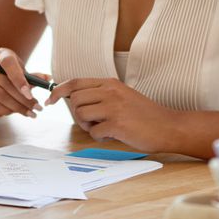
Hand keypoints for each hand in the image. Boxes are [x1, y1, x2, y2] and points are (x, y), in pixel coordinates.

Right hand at [0, 47, 44, 118]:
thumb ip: (32, 76)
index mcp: (1, 55)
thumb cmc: (8, 74)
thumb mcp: (20, 71)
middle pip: (6, 85)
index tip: (30, 94)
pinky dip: (5, 111)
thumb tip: (48, 79)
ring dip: (17, 108)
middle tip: (37, 109)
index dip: (20, 79)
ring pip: (0, 98)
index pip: (9, 64)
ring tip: (29, 113)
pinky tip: (13, 112)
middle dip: (24, 100)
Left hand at [47, 78, 174, 151]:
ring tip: (104, 128)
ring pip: (81, 115)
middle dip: (78, 114)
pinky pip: (93, 132)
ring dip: (87, 126)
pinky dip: (100, 137)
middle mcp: (110, 92)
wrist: (168, 126)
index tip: (50, 99)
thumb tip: (75, 101)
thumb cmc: (145, 114)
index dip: (58, 90)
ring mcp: (113, 107)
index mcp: (111, 83)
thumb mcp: (123, 96)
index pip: (75, 82)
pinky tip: (114, 135)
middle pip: (75, 100)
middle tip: (93, 122)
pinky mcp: (117, 124)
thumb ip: (101, 95)